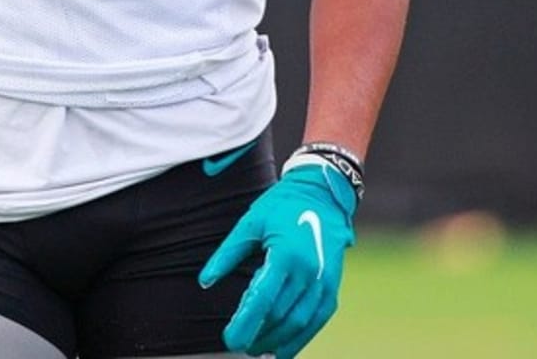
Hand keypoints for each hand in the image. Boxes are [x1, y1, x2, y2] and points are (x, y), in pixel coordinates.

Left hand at [199, 160, 355, 357]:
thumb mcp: (250, 222)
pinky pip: (316, 321)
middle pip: (279, 315)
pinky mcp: (332, 287)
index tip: (229, 340)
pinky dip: (300, 340)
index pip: (262, 299)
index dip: (245, 323)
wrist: (322, 193)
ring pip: (298, 323)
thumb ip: (227, 253)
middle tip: (237, 344)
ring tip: (257, 348)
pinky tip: (283, 350)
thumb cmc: (281, 206)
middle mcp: (307, 271)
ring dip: (276, 341)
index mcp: (285, 254)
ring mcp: (323, 282)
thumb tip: (204, 281)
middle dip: (258, 334)